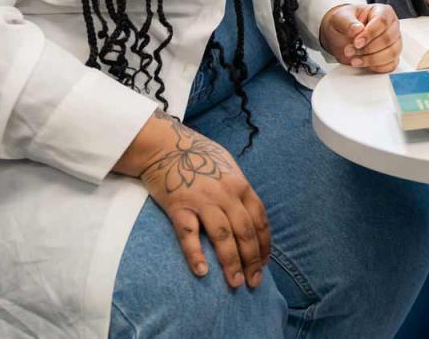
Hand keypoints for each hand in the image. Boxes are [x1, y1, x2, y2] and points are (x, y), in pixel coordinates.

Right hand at [116, 112, 269, 289]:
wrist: (164, 144)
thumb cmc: (197, 156)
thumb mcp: (227, 167)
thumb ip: (239, 190)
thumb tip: (251, 215)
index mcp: (240, 185)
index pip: (259, 220)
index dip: (264, 244)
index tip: (264, 263)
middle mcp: (226, 194)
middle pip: (245, 232)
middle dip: (252, 260)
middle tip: (254, 282)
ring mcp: (203, 200)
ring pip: (223, 236)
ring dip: (231, 262)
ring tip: (235, 283)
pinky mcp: (179, 207)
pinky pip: (190, 235)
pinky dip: (197, 254)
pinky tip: (203, 271)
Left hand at [320, 3, 401, 71]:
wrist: (341, 35)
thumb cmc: (345, 23)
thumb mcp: (340, 18)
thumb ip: (347, 23)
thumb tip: (357, 30)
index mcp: (382, 11)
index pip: (382, 22)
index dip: (370, 34)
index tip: (356, 42)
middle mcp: (391, 26)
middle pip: (388, 39)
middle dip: (367, 48)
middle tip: (349, 50)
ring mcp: (394, 42)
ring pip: (392, 53)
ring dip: (371, 59)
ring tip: (354, 59)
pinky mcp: (391, 57)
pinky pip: (391, 65)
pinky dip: (376, 67)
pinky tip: (363, 63)